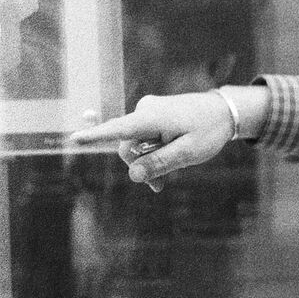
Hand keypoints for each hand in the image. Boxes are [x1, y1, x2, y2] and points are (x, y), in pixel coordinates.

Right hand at [68, 89, 260, 191]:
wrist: (224, 111)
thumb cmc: (208, 131)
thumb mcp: (188, 153)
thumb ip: (160, 163)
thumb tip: (133, 176)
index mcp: (153, 117)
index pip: (119, 129)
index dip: (96, 136)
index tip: (74, 139)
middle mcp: (145, 110)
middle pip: (127, 145)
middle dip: (139, 167)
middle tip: (158, 187)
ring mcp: (148, 111)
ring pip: (135, 144)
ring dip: (147, 162)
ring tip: (165, 179)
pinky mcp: (152, 115)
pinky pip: (143, 138)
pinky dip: (151, 152)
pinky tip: (164, 165)